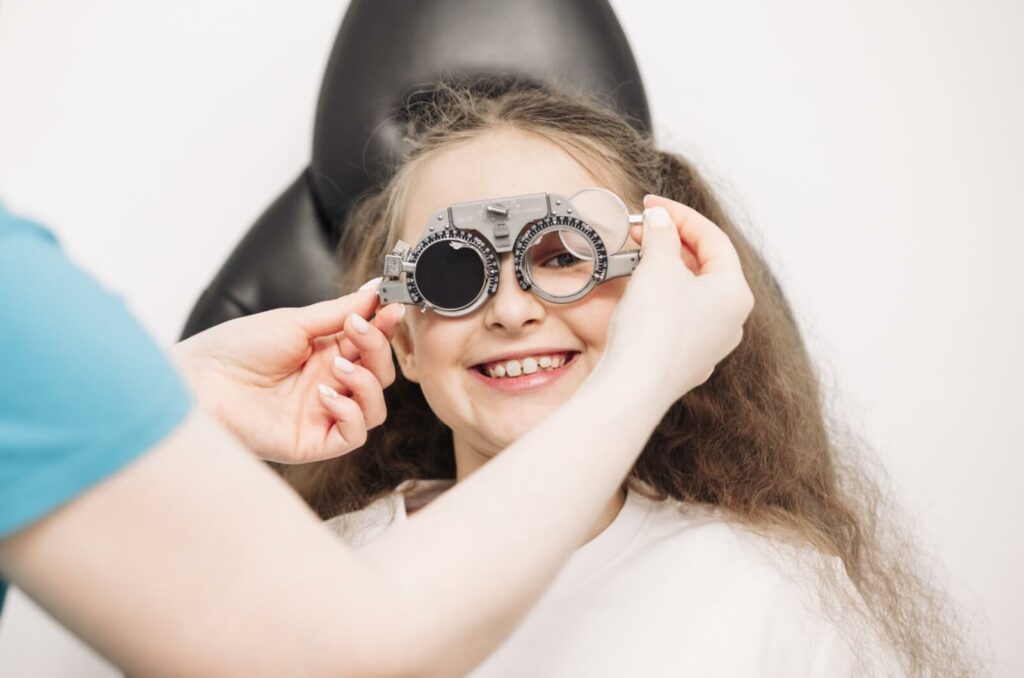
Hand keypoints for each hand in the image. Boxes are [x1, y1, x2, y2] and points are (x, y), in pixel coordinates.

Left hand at [172, 283, 403, 462]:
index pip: (371, 345)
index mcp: (325, 354)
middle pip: (380, 374)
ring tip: (336, 365)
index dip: (386, 328)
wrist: (199, 380)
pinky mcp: (314, 442)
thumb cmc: (235, 349)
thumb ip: (339, 311)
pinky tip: (325, 395)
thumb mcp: (294, 322)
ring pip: (375, 407)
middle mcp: (328, 384)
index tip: (393, 308)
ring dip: (366, 382)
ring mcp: (322, 414)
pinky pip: (354, 434)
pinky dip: (351, 412)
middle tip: (356, 330)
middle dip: (377, 349)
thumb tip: (375, 291)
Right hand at [600, 194, 754, 404]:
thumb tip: (661, 219)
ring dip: (667, 269)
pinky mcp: (686, 362)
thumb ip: (662, 236)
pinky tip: (641, 294)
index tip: (651, 204)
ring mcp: (710, 345)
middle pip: (706, 266)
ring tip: (639, 256)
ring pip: (692, 294)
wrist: (634, 386)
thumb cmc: (654, 329)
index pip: (714, 239)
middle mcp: (731, 321)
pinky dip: (662, 298)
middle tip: (642, 227)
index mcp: (735, 293)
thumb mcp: (658, 267)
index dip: (681, 215)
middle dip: (673, 242)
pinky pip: (679, 319)